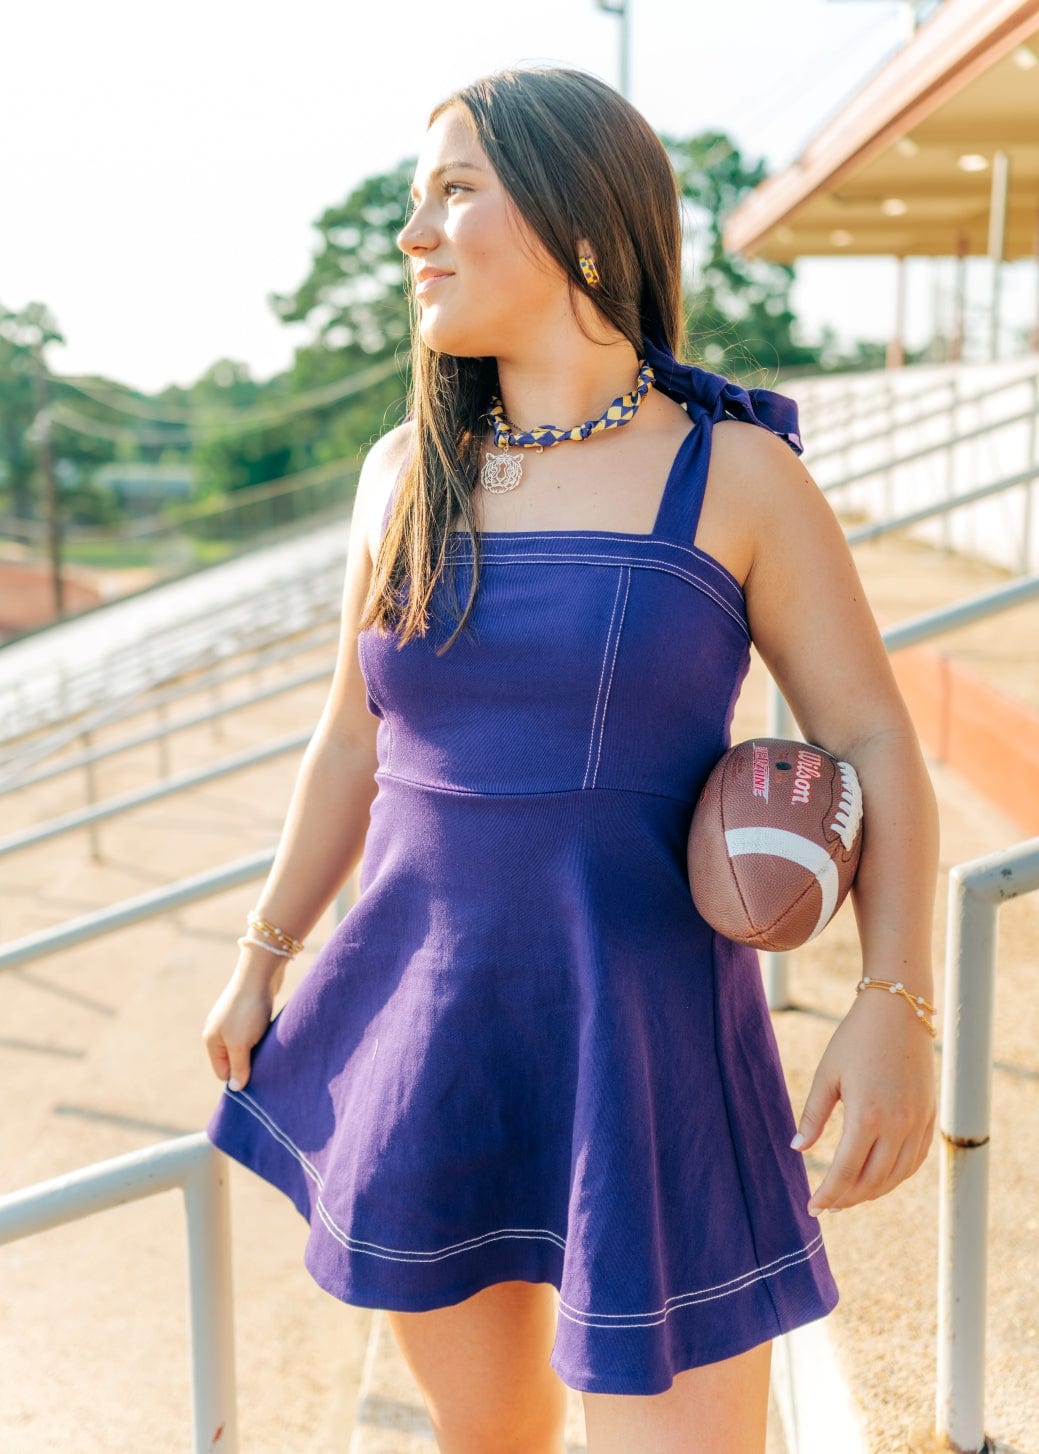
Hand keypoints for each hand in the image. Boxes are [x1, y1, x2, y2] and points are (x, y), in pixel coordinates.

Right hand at [201, 956, 285, 1090]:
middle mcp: (219, 1030)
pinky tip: (271, 1034)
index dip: (238, 1077)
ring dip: (257, 1050)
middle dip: (248, 1064)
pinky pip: (253, 1033)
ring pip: (245, 1046)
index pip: (222, 1072)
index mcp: (211, 1040)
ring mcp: (232, 1020)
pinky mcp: (247, 1011)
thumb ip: (238, 1067)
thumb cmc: (248, 1011)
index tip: (256, 1076)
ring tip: (269, 1048)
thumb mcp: (241, 1044)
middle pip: (233, 1059)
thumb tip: (235, 1088)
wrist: (260, 974)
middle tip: (265, 1064)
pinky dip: (262, 1037)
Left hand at [791, 982, 936, 1214]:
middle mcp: (898, 1125)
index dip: (828, 1194)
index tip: (811, 1208)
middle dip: (847, 1199)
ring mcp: (918, 1122)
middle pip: (872, 1181)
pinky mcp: (930, 1117)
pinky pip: (916, 1160)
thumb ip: (813, 1115)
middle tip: (827, 1207)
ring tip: (849, 1197)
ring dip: (872, 1192)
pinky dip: (897, 1177)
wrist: (899, 1010)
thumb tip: (797, 1149)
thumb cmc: (855, 1039)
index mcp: (867, 1116)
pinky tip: (880, 1180)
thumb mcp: (828, 1075)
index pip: (846, 1172)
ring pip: (896, 1176)